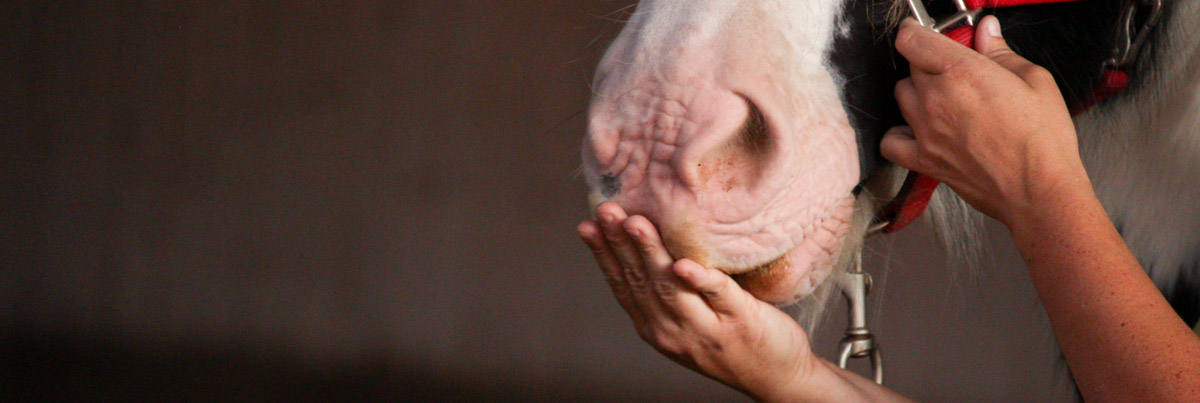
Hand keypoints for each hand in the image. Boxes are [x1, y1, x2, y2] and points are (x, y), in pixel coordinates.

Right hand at [577, 202, 815, 401]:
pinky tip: (683, 264)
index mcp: (655, 328)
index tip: (588, 225)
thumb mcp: (689, 321)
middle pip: (641, 281)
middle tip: (607, 212)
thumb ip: (669, 290)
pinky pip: (717, 295)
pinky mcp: (741, 322)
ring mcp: (706, 329)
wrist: (777, 378)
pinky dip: (698, 279)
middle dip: (620, 243)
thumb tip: (649, 237)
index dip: (603, 255)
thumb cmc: (732, 341)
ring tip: (636, 222)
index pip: (622, 286)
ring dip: (650, 252)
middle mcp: (673, 331)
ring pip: (670, 286)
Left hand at [881, 16, 1093, 224]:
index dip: (915, 32)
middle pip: (911, 67)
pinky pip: (891, 141)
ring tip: (944, 100)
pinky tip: (917, 131)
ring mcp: (924, 131)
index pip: (913, 40)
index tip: (921, 32)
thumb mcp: (1034, 80)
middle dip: (930, 63)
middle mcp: (935, 99)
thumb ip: (1001, 52)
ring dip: (917, 93)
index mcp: (961, 72)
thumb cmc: (1041, 140)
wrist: (1038, 189)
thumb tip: (987, 32)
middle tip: (956, 70)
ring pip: (901, 97)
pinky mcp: (922, 160)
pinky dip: (898, 134)